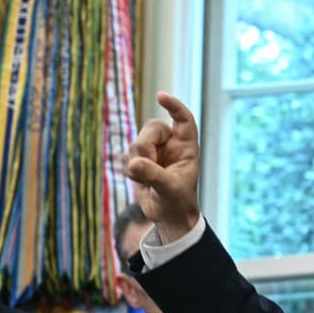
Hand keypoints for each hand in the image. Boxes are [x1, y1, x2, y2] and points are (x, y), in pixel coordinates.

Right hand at [126, 92, 202, 237]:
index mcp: (186, 147)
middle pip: (152, 128)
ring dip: (137, 160)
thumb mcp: (169, 189)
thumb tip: (133, 163)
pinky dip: (129, 168)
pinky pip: (127, 155)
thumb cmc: (178, 202)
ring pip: (137, 142)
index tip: (161, 96)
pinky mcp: (139, 160)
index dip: (174, 106)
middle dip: (145, 145)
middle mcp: (170, 145)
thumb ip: (153, 175)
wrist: (168, 216)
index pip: (183, 120)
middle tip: (146, 165)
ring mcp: (154, 151)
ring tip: (145, 180)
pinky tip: (139, 181)